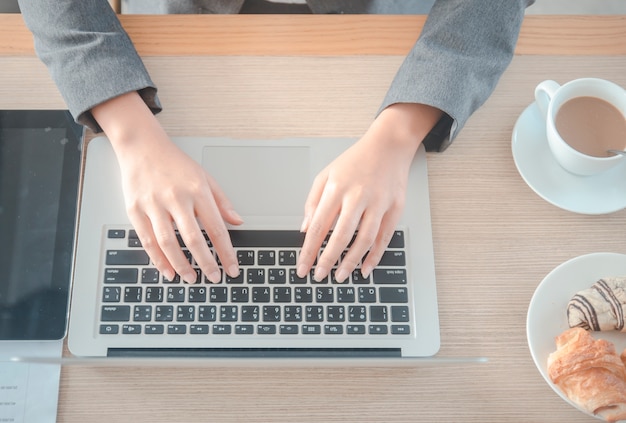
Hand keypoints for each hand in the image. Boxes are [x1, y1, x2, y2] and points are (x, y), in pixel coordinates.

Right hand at [92, 92, 241, 283]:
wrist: (142, 147)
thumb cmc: (175, 164)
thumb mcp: (205, 177)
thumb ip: (222, 202)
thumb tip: (237, 222)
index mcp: (197, 191)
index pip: (216, 228)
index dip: (226, 252)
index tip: (232, 268)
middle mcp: (176, 198)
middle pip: (194, 239)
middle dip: (206, 263)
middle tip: (214, 278)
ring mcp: (154, 205)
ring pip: (168, 243)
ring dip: (181, 265)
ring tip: (192, 278)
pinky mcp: (135, 210)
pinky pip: (147, 241)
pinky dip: (158, 260)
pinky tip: (168, 271)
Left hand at [296, 103, 442, 281]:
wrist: (388, 146)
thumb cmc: (354, 161)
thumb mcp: (326, 175)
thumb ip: (312, 202)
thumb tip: (305, 230)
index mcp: (336, 188)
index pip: (318, 226)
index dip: (309, 251)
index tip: (303, 267)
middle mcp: (357, 195)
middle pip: (341, 236)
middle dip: (328, 260)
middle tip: (320, 276)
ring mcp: (379, 202)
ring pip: (364, 239)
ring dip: (351, 261)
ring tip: (340, 276)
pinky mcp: (395, 207)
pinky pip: (385, 237)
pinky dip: (375, 256)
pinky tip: (365, 268)